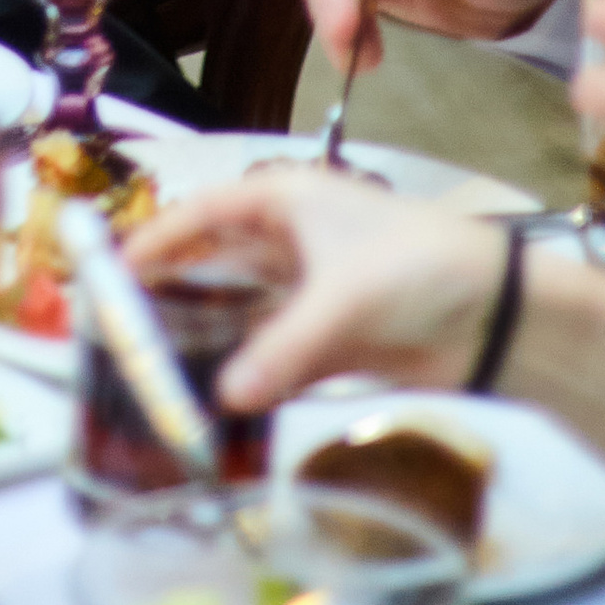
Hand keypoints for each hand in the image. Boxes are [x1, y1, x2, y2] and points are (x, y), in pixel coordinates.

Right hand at [126, 168, 505, 411]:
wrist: (499, 314)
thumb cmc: (421, 268)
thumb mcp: (345, 299)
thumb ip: (281, 348)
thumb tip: (224, 396)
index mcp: (285, 200)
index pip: (202, 213)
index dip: (153, 240)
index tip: (105, 274)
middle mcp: (287, 241)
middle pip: (211, 264)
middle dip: (168, 294)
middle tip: (117, 334)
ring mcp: (306, 293)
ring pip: (237, 314)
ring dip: (203, 340)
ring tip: (154, 375)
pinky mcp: (326, 340)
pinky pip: (269, 355)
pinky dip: (244, 377)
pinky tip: (214, 403)